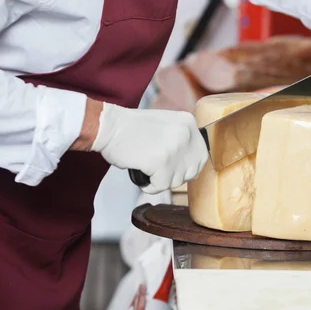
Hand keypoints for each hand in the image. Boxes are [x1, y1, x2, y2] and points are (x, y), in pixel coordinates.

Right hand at [90, 103, 207, 193]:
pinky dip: (150, 186)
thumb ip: (181, 139)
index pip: (201, 155)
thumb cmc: (132, 128)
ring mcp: (174, 148)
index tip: (175, 169)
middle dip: (175, 176)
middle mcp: (186, 134)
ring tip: (147, 167)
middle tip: (158, 171)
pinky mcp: (160, 162)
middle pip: (191, 171)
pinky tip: (141, 174)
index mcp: (188, 123)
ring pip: (176, 181)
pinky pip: (161, 186)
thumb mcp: (166, 125)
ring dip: (160, 180)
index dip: (189, 168)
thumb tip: (190, 163)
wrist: (109, 126)